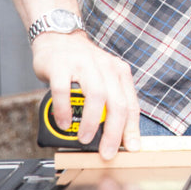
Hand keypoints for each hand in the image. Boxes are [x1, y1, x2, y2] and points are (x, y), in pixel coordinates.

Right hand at [31, 30, 141, 160]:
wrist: (58, 37)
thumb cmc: (82, 64)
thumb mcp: (103, 79)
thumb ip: (109, 103)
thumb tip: (112, 136)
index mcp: (119, 72)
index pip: (131, 105)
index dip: (132, 129)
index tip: (131, 148)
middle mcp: (105, 67)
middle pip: (116, 103)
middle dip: (114, 132)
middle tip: (106, 152)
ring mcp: (83, 64)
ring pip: (95, 96)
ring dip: (92, 122)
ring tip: (85, 139)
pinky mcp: (60, 65)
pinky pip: (63, 90)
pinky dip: (64, 110)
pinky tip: (64, 123)